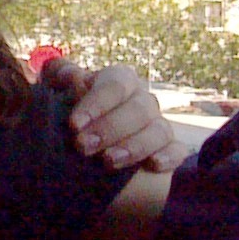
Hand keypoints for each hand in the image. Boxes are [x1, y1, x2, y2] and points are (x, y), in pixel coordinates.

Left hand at [45, 56, 188, 173]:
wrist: (85, 139)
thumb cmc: (74, 111)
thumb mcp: (61, 90)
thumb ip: (61, 77)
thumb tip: (67, 73)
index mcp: (119, 80)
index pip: (114, 85)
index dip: (96, 104)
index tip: (74, 124)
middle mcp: (142, 99)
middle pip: (138, 109)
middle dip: (110, 129)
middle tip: (83, 146)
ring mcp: (158, 124)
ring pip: (158, 130)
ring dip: (134, 146)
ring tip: (109, 161)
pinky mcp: (169, 148)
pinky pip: (177, 150)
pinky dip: (169, 157)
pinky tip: (154, 166)